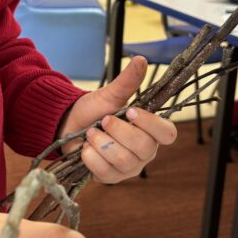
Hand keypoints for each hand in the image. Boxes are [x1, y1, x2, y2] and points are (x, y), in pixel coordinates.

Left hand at [59, 55, 176, 182]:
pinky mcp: (111, 178)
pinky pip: (105, 171)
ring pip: (124, 160)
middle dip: (119, 132)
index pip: (168, 133)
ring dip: (102, 143)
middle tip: (103, 121)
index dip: (151, 124)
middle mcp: (144, 151)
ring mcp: (128, 167)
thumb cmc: (94, 111)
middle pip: (144, 147)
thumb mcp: (110, 95)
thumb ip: (127, 81)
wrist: (68, 125)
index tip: (130, 111)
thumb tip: (140, 60)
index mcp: (151, 131)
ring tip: (91, 133)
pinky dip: (91, 157)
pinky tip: (86, 149)